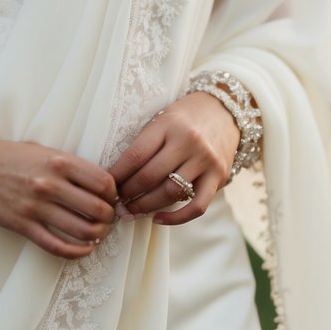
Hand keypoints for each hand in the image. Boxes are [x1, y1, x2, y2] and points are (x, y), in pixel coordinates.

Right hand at [0, 135, 118, 259]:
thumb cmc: (11, 156)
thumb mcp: (43, 150)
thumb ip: (70, 165)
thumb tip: (102, 184)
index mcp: (59, 160)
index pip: (103, 182)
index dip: (114, 194)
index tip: (112, 198)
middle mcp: (50, 183)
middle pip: (97, 209)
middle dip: (109, 218)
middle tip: (109, 219)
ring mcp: (36, 206)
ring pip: (82, 230)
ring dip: (97, 235)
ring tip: (98, 233)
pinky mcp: (23, 225)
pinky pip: (57, 246)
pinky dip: (77, 252)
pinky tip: (84, 249)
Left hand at [108, 92, 239, 226]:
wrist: (225, 110)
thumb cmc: (185, 116)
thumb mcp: (163, 118)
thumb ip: (146, 142)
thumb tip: (119, 175)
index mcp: (168, 123)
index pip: (136, 154)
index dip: (117, 174)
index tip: (105, 185)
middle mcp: (188, 141)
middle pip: (151, 176)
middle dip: (128, 194)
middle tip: (115, 203)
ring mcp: (205, 160)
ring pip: (171, 193)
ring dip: (146, 207)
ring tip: (131, 212)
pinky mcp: (220, 176)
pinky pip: (197, 206)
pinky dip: (176, 218)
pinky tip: (158, 219)